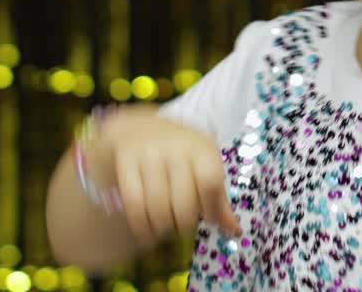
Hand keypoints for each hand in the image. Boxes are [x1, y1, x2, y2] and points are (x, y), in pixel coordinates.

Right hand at [89, 106, 242, 245]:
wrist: (138, 128)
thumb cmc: (179, 155)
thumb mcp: (203, 168)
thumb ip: (217, 199)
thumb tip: (235, 230)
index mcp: (202, 148)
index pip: (210, 181)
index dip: (210, 207)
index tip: (207, 219)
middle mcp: (177, 147)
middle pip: (182, 200)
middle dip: (183, 223)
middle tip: (180, 229)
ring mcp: (150, 152)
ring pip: (156, 205)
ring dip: (160, 228)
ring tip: (163, 233)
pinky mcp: (126, 159)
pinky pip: (133, 202)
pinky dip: (140, 224)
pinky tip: (145, 233)